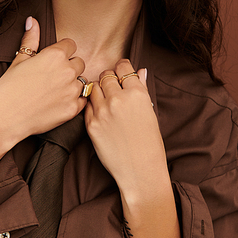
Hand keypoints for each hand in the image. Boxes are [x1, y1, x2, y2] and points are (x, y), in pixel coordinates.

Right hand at [0, 17, 86, 146]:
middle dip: (69, 67)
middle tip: (52, 77)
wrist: (5, 118)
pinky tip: (58, 102)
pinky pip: (83, 100)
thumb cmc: (8, 88)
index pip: (71, 45)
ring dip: (73, 84)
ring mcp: (72, 91)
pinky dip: (74, 100)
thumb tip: (32, 20)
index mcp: (55, 55)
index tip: (53, 60)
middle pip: (79, 62)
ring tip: (54, 91)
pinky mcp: (73, 109)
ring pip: (82, 81)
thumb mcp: (19, 60)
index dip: (62, 51)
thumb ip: (30, 39)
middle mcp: (67, 71)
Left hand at [84, 58, 167, 198]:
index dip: (122, 68)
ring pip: (93, 88)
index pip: (123, 67)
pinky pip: (87, 106)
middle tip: (112, 87)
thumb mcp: (150, 112)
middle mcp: (118, 99)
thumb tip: (140, 71)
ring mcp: (102, 112)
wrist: (140, 170)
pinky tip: (101, 113)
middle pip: (106, 75)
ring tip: (106, 100)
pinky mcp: (91, 124)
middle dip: (109, 78)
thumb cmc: (149, 142)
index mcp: (137, 93)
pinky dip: (92, 106)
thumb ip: (141, 89)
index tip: (121, 73)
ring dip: (98, 90)